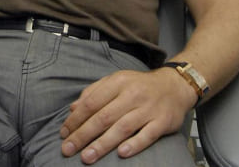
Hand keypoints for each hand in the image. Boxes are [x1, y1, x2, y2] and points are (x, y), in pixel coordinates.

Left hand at [59, 68, 196, 163]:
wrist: (175, 86)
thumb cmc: (139, 86)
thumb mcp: (115, 81)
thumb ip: (93, 92)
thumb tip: (73, 109)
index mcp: (117, 83)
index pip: (91, 102)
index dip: (76, 119)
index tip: (63, 133)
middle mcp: (132, 94)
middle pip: (103, 117)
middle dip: (83, 135)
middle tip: (68, 149)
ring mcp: (148, 109)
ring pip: (122, 127)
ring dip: (102, 144)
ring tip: (87, 157)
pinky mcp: (163, 122)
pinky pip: (148, 135)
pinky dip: (134, 144)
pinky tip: (121, 154)